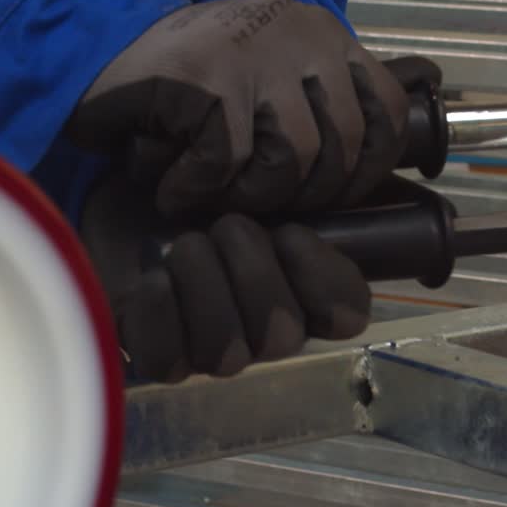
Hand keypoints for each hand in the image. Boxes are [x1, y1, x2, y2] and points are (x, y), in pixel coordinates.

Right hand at [68, 0, 410, 215]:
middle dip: (304, 195)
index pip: (386, 110)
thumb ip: (316, 101)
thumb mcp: (268, 72)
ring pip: (294, 160)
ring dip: (253, 197)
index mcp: (324, 36)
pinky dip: (197, 189)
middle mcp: (301, 36)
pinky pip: (228, 163)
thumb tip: (367, 168)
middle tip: (255, 201)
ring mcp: (256, 54)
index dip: (367, 168)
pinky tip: (173, 189)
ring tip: (215, 196)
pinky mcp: (210, 79)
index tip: (331, 195)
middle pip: (344, 147)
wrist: (92, 42)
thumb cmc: (184, 76)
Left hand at [80, 172, 370, 382]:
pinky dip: (160, 310)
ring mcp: (211, 351)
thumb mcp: (260, 171)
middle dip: (252, 269)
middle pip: (282, 334)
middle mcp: (263, 330)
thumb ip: (316, 178)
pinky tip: (154, 278)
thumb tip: (388, 147)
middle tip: (225, 225)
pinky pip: (171, 359)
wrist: (118, 195)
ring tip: (187, 243)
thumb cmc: (197, 184)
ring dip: (205, 282)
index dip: (324, 278)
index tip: (292, 232)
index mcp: (300, 288)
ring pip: (228, 351)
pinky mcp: (158, 358)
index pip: (346, 313)